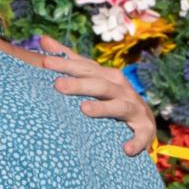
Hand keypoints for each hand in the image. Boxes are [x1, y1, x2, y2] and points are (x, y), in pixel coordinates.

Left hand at [37, 35, 156, 156]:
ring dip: (103, 108)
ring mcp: (134, 108)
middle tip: (57, 85)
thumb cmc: (110, 96)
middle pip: (99, 84)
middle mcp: (121, 89)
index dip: (66, 64)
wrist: (142, 120)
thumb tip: (43, 39)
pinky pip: (142, 135)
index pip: (84, 67)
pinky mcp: (145, 128)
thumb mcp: (91, 77)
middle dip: (79, 84)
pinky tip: (126, 149)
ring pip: (119, 106)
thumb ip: (69, 60)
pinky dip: (136, 141)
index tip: (45, 62)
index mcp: (106, 76)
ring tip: (85, 109)